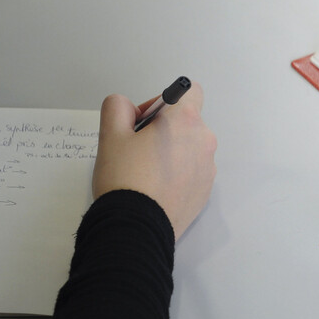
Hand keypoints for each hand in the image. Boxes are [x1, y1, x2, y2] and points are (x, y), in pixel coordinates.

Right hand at [93, 83, 217, 240]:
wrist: (135, 227)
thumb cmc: (124, 178)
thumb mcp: (110, 135)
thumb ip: (117, 108)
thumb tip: (128, 108)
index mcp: (186, 121)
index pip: (189, 91)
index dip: (164, 100)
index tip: (143, 121)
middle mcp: (204, 141)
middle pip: (187, 122)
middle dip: (163, 129)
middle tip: (136, 149)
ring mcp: (208, 167)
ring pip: (189, 148)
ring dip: (171, 152)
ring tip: (144, 172)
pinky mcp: (205, 190)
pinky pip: (192, 171)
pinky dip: (177, 173)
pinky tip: (154, 188)